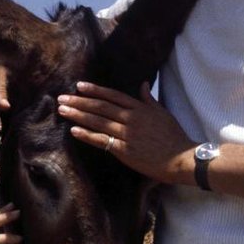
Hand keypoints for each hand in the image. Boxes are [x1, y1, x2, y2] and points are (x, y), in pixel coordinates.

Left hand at [57, 82, 193, 183]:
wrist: (180, 158)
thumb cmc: (173, 136)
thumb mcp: (163, 113)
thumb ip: (149, 99)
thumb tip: (143, 84)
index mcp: (140, 108)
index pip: (113, 95)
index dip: (95, 90)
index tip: (80, 86)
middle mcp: (131, 118)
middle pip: (100, 107)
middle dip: (79, 101)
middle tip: (62, 97)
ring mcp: (127, 134)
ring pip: (98, 121)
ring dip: (78, 115)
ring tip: (62, 110)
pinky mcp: (124, 151)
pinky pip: (102, 140)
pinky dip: (87, 134)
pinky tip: (74, 130)